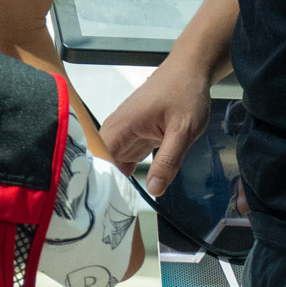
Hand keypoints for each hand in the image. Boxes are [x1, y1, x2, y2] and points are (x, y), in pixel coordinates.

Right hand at [100, 54, 213, 197]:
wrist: (190, 70)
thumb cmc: (185, 94)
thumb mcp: (183, 131)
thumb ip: (168, 161)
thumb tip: (154, 191)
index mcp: (122, 126)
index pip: (97, 158)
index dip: (95, 181)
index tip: (99, 205)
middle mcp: (117, 129)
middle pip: (101, 162)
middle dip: (102, 186)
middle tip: (106, 215)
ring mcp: (125, 131)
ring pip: (111, 161)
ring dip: (112, 181)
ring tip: (112, 208)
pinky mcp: (134, 134)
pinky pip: (124, 156)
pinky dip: (124, 172)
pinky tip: (126, 190)